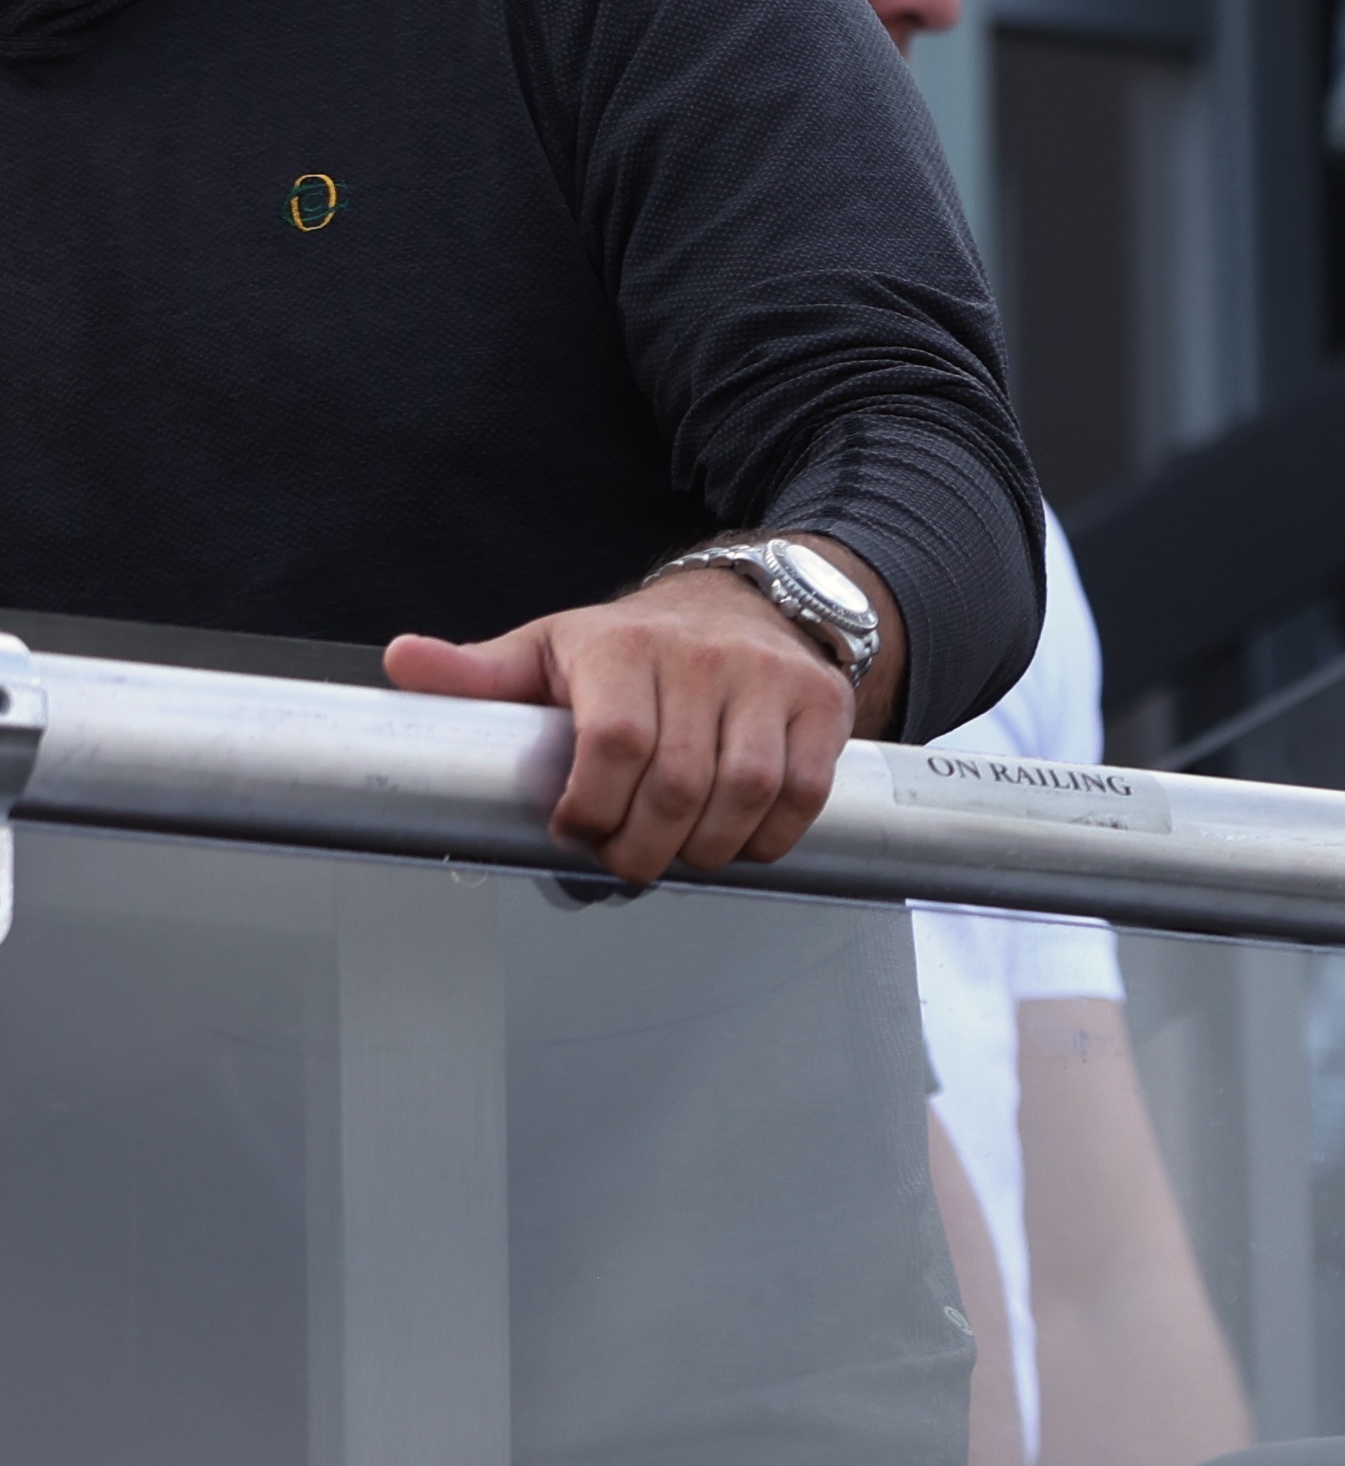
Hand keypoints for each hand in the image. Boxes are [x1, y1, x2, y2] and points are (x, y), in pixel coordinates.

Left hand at [383, 540, 883, 881]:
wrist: (743, 602)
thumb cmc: (632, 645)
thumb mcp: (550, 649)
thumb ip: (477, 672)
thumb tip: (402, 661)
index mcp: (624, 647)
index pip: (614, 743)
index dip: (592, 810)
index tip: (573, 832)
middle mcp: (704, 657)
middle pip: (680, 784)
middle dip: (644, 850)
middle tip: (625, 863)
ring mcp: (769, 678)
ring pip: (746, 792)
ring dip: (707, 849)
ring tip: (679, 854)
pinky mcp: (821, 702)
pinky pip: (804, 790)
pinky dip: (771, 835)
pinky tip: (739, 838)